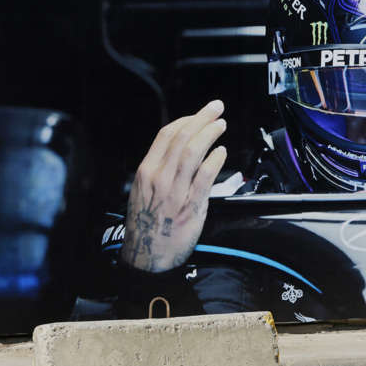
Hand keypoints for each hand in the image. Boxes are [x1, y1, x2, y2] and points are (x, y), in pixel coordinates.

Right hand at [121, 100, 226, 271]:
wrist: (147, 257)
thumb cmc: (148, 225)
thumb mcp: (144, 192)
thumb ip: (160, 171)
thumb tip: (179, 150)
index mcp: (146, 171)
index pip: (167, 136)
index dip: (186, 120)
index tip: (199, 114)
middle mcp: (159, 178)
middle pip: (182, 138)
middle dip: (202, 119)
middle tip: (216, 109)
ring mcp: (175, 191)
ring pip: (193, 152)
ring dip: (210, 134)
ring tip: (221, 125)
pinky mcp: (191, 206)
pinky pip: (205, 176)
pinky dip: (215, 160)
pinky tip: (222, 152)